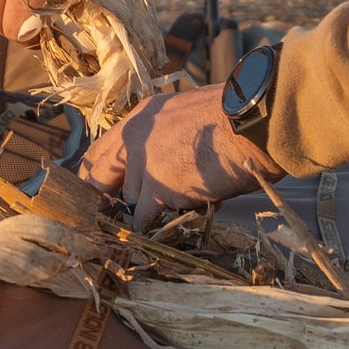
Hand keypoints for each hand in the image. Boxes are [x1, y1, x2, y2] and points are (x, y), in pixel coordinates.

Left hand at [78, 85, 284, 230]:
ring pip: (129, 201)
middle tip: (108, 216)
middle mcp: (133, 137)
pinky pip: (143, 219)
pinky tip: (163, 233)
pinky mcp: (157, 188)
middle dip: (103, 198)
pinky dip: (152, 230)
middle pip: (100, 175)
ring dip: (146, 212)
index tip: (99, 191)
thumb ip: (171, 137)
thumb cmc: (236, 118)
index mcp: (142, 116)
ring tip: (172, 213)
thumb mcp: (191, 115)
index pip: (101, 149)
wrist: (251, 122)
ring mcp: (142, 163)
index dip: (97, 174)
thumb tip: (173, 163)